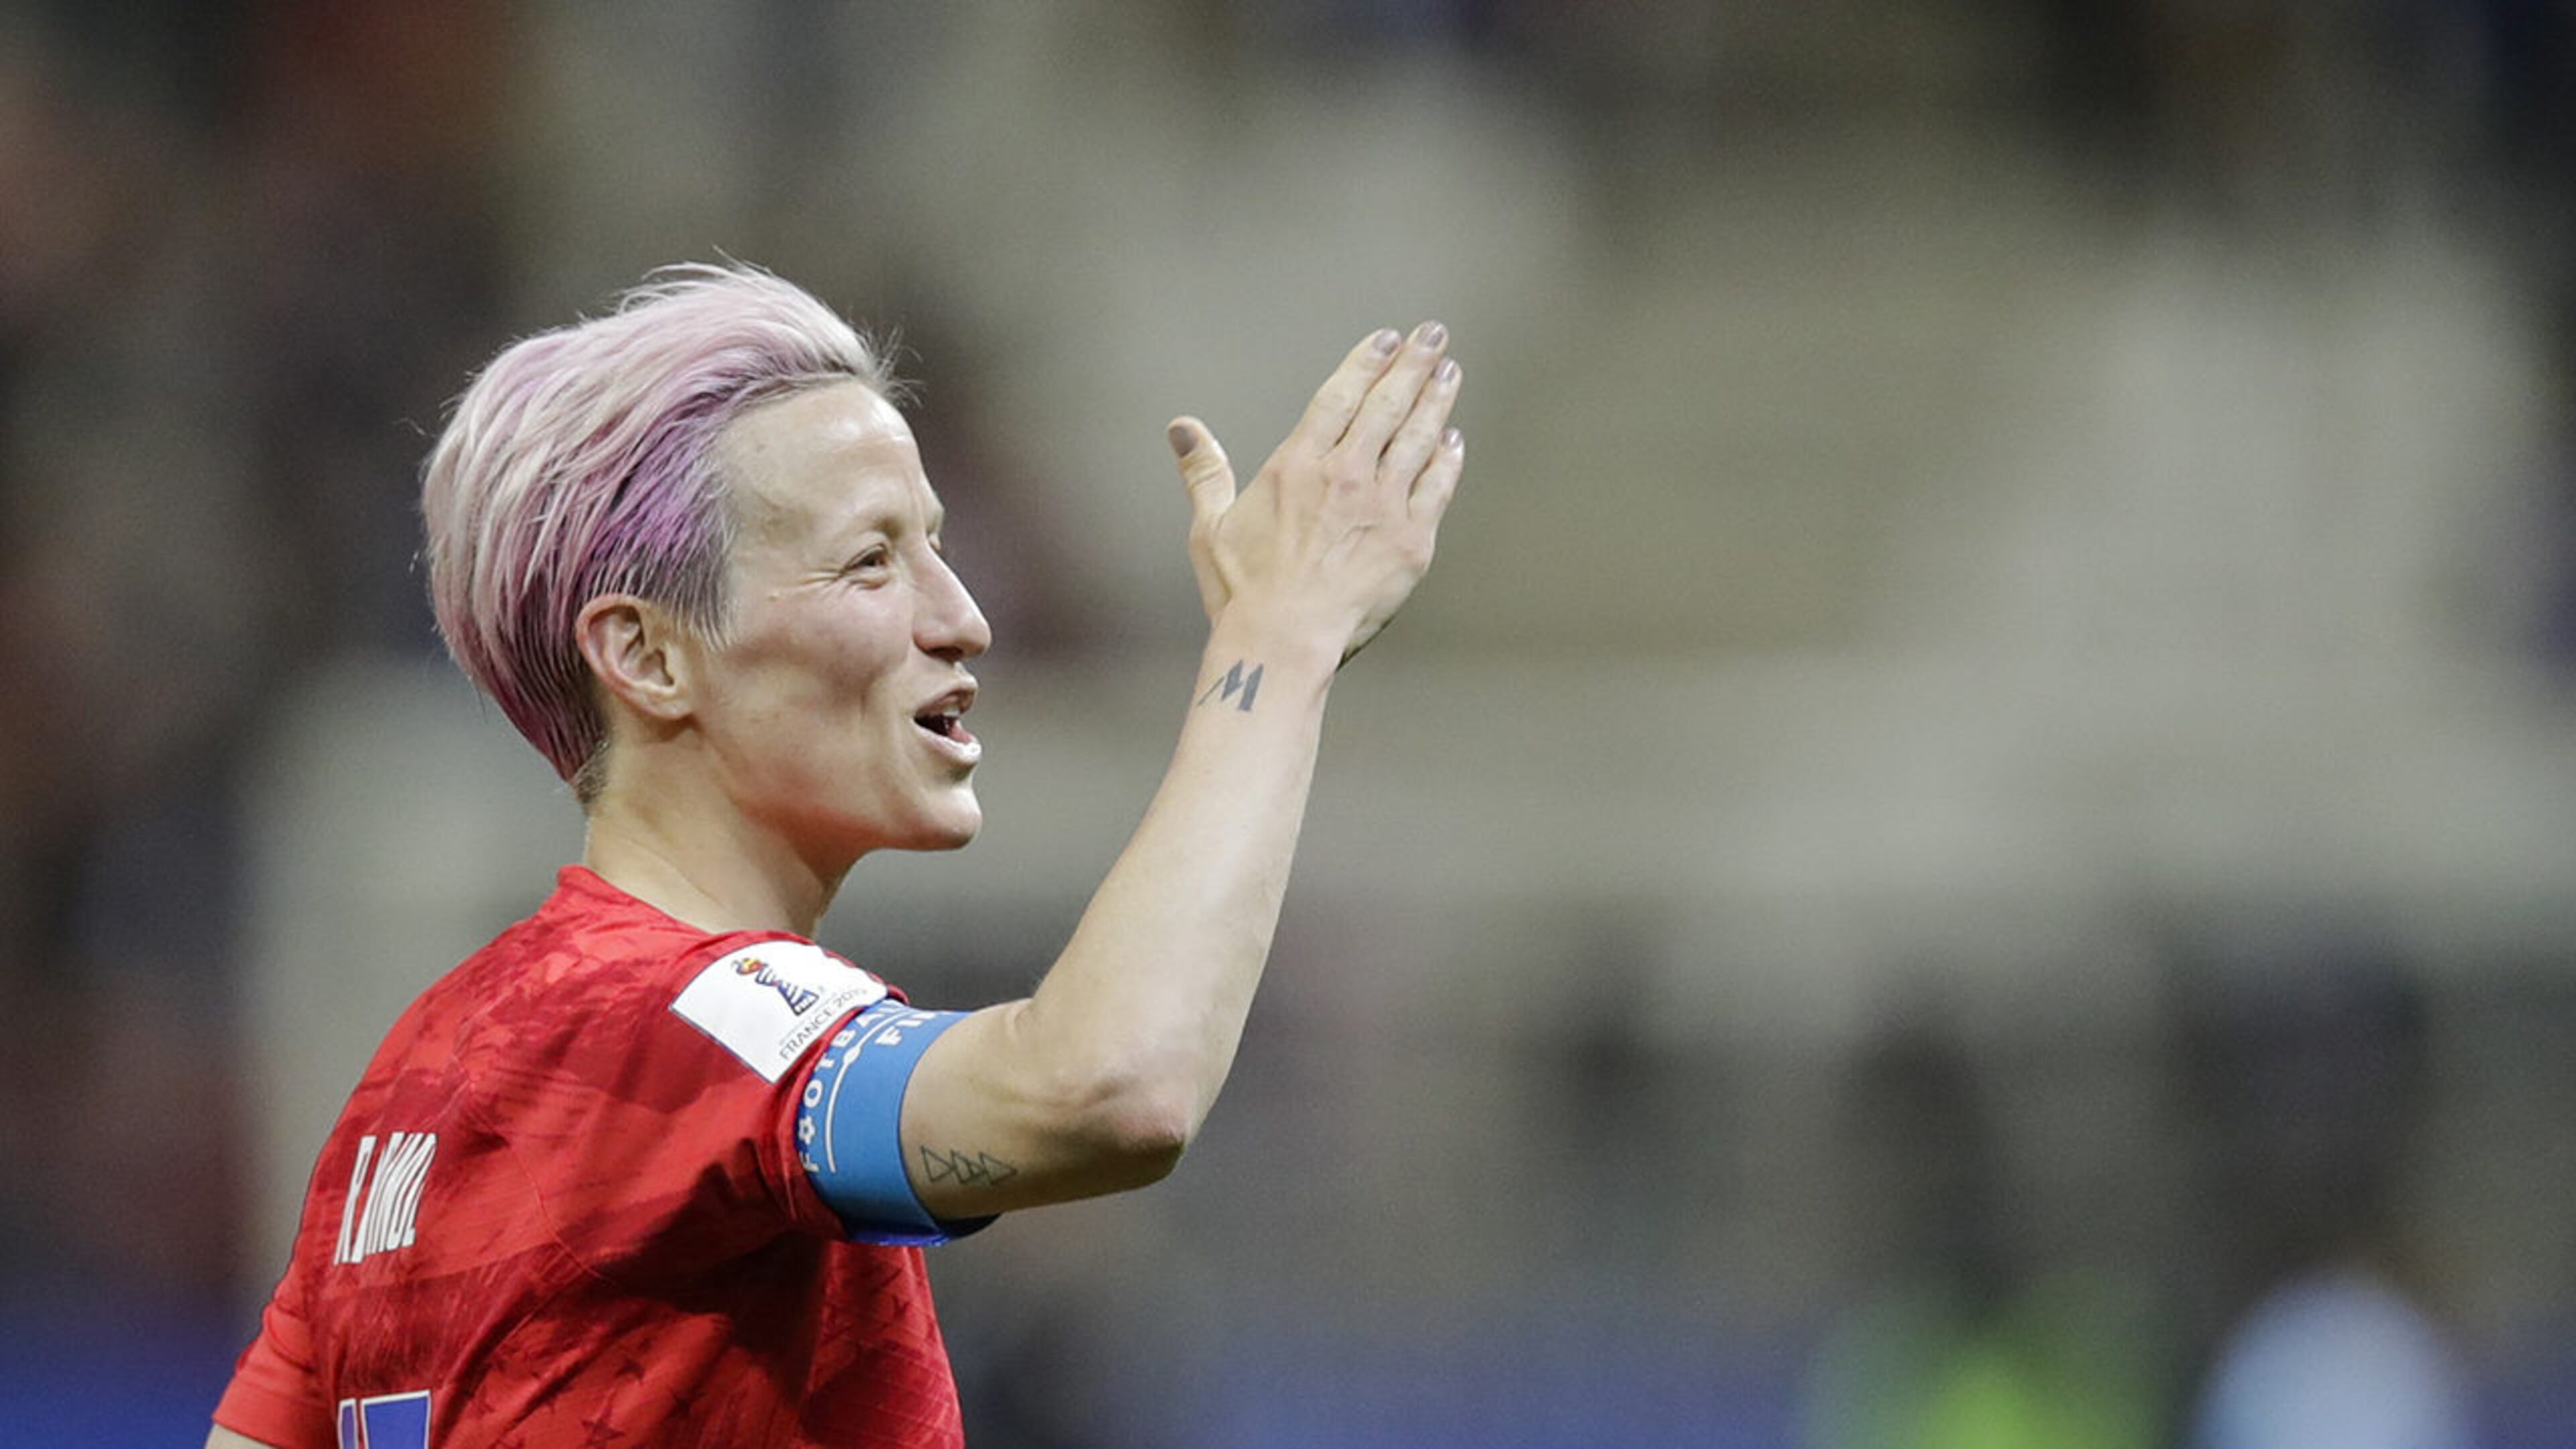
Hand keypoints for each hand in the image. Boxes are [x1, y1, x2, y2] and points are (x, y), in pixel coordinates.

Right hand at [1164, 322, 1464, 662]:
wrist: (1284, 641)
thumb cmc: (1242, 590)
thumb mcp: (1210, 526)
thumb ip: (1203, 471)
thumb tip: (1181, 428)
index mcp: (1297, 465)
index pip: (1340, 396)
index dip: (1366, 362)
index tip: (1388, 339)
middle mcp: (1346, 476)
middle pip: (1386, 405)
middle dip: (1413, 365)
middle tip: (1434, 334)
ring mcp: (1384, 506)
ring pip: (1418, 439)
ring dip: (1436, 402)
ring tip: (1449, 373)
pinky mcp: (1412, 541)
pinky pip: (1436, 489)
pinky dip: (1446, 461)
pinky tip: (1453, 441)